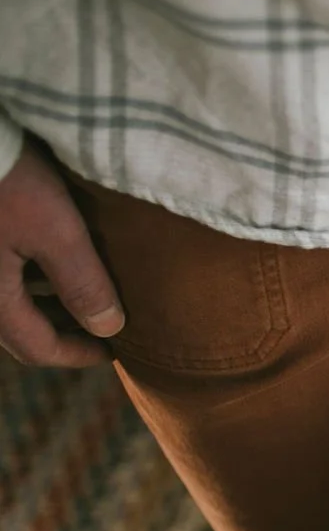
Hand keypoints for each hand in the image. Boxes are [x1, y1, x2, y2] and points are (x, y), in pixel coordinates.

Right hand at [0, 143, 122, 366]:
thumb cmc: (5, 174)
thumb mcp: (55, 229)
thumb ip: (82, 283)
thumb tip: (109, 328)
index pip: (35, 348)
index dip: (79, 355)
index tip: (115, 351)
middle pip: (18, 326)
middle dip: (64, 329)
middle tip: (107, 323)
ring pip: (9, 298)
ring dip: (47, 301)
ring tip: (90, 292)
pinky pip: (1, 269)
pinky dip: (29, 275)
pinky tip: (55, 257)